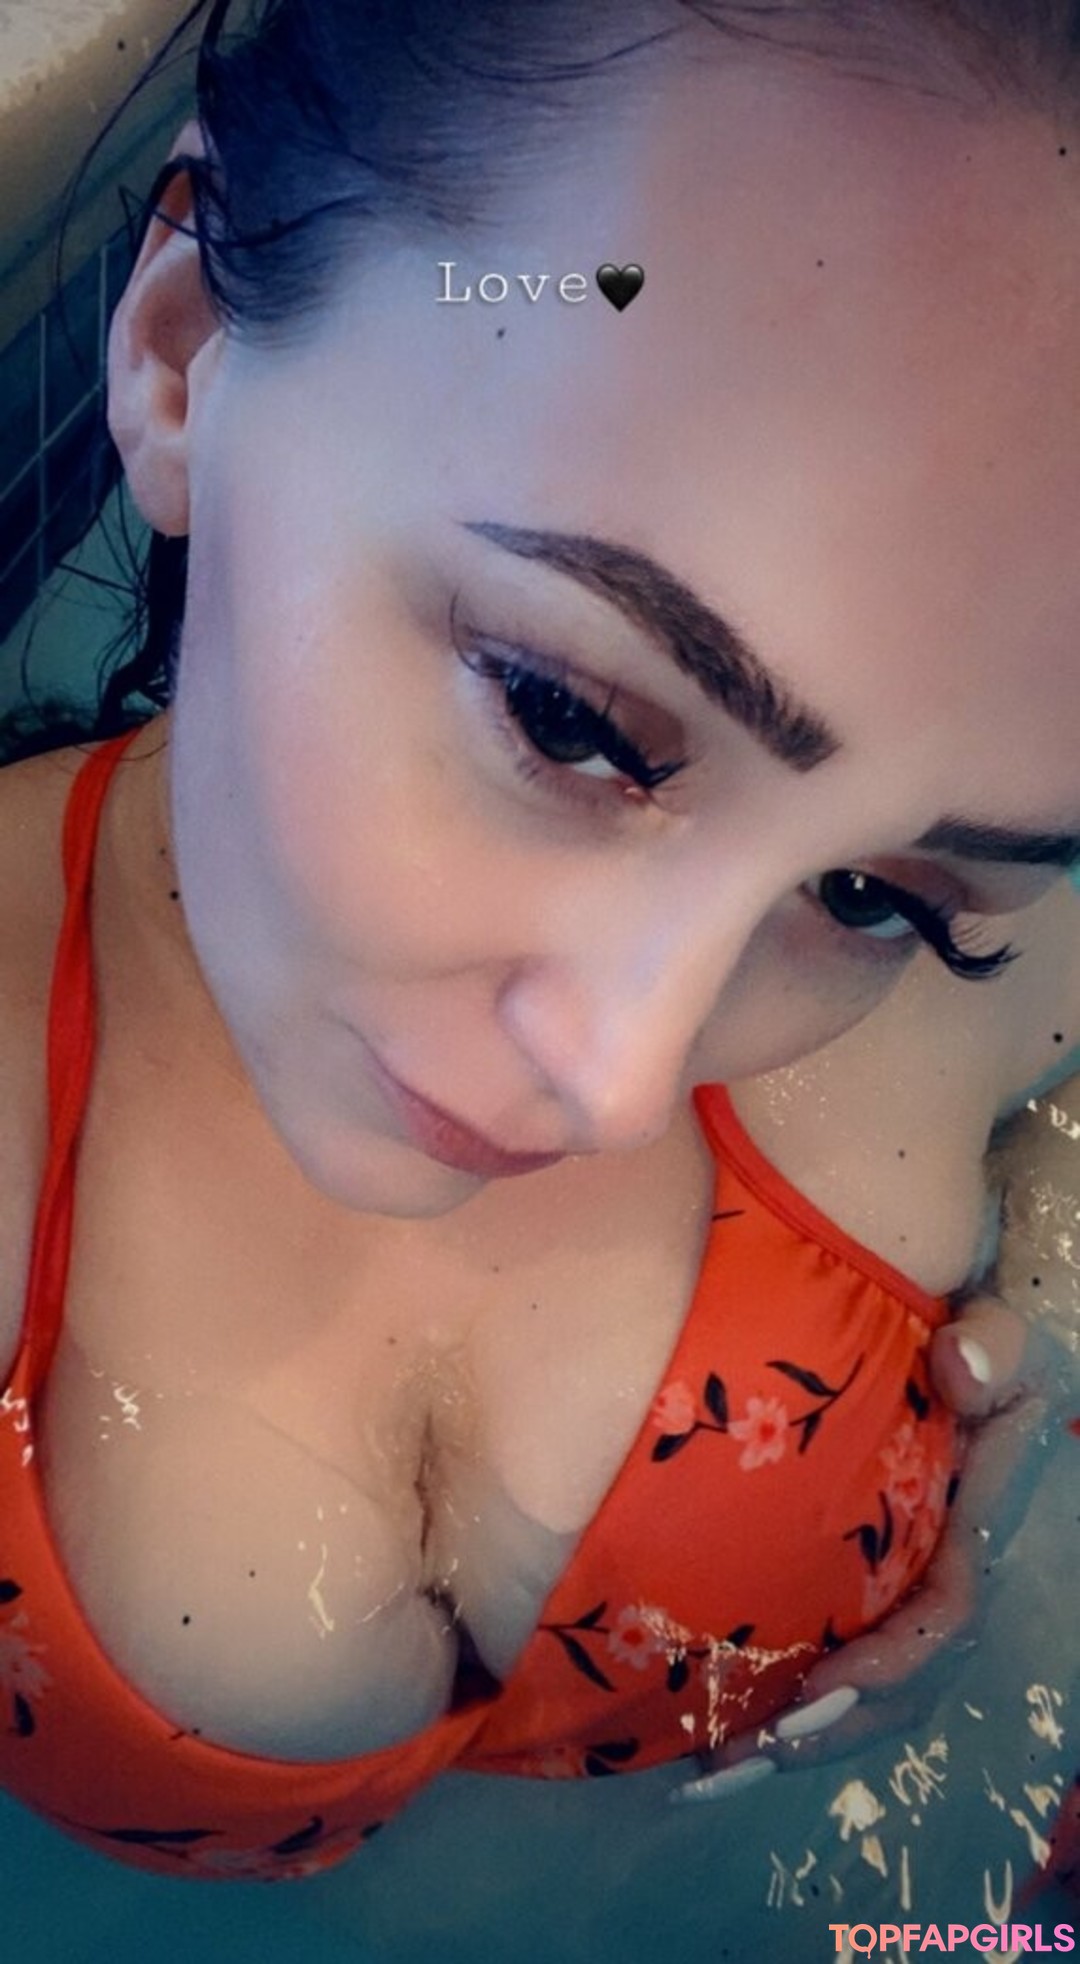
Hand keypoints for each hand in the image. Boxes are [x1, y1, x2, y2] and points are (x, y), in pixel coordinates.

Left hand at [671, 1292, 1054, 1802]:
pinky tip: (715, 1732)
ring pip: (870, 1691)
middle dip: (830, 1726)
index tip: (814, 1688)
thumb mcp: (1001, 1328)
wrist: (947, 1336)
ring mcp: (907, 1589)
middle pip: (904, 1681)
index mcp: (982, 1527)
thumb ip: (994, 1343)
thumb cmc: (972, 1335)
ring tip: (712, 1767)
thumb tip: (963, 1367)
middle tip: (740, 1753)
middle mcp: (951, 1573)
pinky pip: (836, 1662)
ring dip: (798, 1736)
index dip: (891, 1662)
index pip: (947, 1616)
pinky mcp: (865, 1591)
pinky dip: (784, 1705)